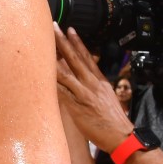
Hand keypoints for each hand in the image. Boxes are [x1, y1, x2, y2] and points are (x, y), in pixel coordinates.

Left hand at [52, 27, 131, 152]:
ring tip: (43, 46)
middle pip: (75, 59)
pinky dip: (51, 83)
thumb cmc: (113, 121)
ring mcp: (83, 94)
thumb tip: (84, 85)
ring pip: (65, 72)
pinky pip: (61, 92)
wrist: (121, 136)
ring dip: (53, 58)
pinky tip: (41, 74)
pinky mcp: (77, 107)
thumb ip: (94, 90)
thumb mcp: (107, 99)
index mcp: (100, 81)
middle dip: (64, 42)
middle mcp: (91, 84)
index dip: (78, 42)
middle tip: (54, 27)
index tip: (70, 30)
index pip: (87, 57)